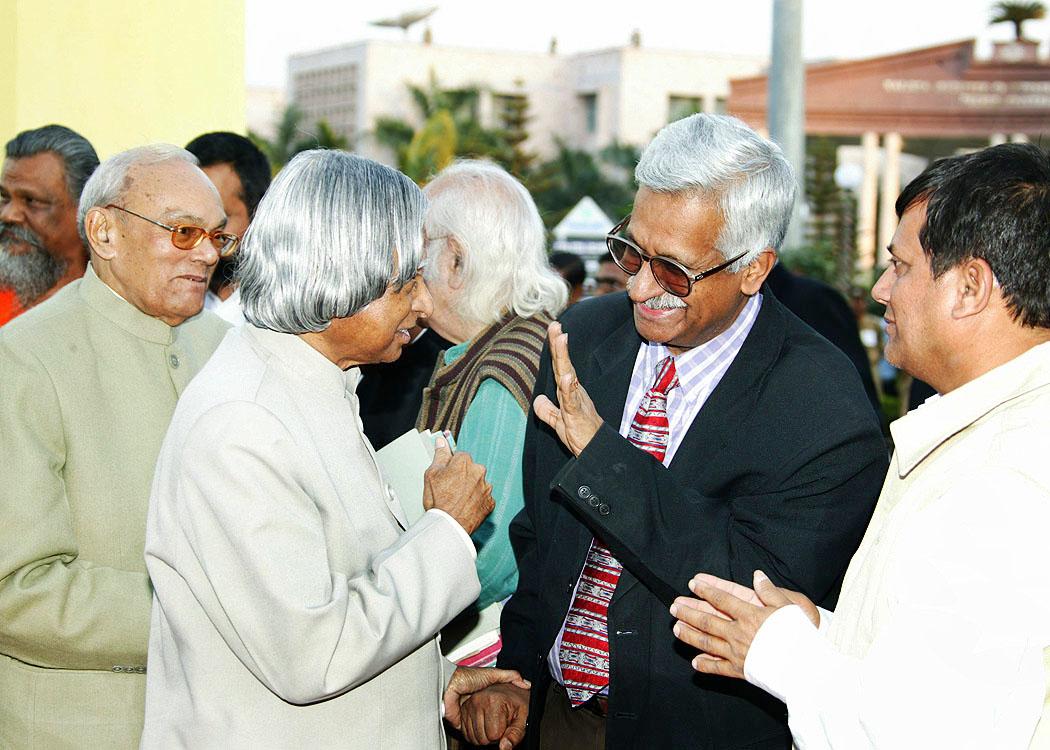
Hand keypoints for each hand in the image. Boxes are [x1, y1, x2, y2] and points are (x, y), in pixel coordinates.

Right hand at [423, 436, 493, 534]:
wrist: (449, 525)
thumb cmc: (439, 501)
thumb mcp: (431, 474)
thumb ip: (439, 455)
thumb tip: (441, 443)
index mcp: (464, 462)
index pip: (459, 457)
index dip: (451, 467)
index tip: (446, 475)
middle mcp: (478, 472)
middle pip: (470, 469)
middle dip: (462, 476)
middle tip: (450, 489)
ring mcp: (485, 487)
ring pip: (477, 483)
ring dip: (470, 488)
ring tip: (457, 499)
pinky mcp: (489, 502)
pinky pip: (483, 497)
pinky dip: (476, 501)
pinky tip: (465, 506)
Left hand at [444, 666, 529, 731]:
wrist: (450, 684)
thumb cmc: (468, 677)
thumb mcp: (493, 674)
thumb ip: (510, 676)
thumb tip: (526, 683)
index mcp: (485, 699)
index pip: (498, 714)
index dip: (502, 718)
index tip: (507, 719)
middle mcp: (478, 709)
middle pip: (489, 726)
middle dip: (493, 727)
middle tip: (496, 727)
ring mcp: (469, 717)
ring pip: (479, 732)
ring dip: (482, 733)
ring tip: (488, 731)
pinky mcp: (461, 724)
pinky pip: (468, 734)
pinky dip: (472, 736)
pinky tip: (477, 733)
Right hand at [457, 682, 529, 749]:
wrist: (510, 690)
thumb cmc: (517, 703)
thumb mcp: (523, 717)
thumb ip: (516, 734)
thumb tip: (504, 748)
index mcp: (493, 701)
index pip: (494, 735)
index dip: (503, 735)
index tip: (507, 724)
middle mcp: (478, 700)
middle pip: (482, 738)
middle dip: (492, 736)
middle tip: (500, 724)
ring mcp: (469, 705)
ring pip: (473, 737)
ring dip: (483, 735)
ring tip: (493, 723)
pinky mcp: (463, 709)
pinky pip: (465, 733)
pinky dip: (475, 733)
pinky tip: (484, 724)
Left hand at [533, 322, 602, 456]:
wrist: (594, 450)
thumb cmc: (580, 434)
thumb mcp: (557, 421)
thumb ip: (547, 410)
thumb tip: (538, 399)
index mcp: (568, 391)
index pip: (559, 366)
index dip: (555, 348)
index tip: (553, 329)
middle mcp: (573, 391)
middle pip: (563, 365)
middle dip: (558, 345)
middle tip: (555, 325)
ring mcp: (575, 401)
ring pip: (568, 376)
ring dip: (564, 358)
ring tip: (561, 339)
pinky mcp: (577, 414)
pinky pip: (572, 399)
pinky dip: (569, 388)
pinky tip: (567, 377)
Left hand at [669, 570, 817, 678]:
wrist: (806, 666)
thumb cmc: (800, 635)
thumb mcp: (788, 606)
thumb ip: (769, 590)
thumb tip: (757, 576)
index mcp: (750, 615)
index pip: (722, 599)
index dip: (706, 590)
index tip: (693, 584)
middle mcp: (739, 633)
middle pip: (707, 620)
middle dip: (689, 612)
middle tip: (674, 606)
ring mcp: (737, 652)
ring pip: (707, 642)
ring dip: (689, 634)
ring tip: (676, 629)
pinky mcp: (741, 671)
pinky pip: (719, 668)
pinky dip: (706, 665)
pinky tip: (695, 663)